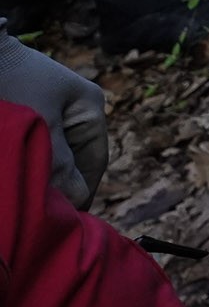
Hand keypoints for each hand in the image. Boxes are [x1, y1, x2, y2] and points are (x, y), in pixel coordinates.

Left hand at [0, 32, 109, 209]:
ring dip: (40, 175)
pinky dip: (27, 162)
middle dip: (58, 185)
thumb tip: (76, 201)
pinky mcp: (28, 113)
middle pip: (73, 160)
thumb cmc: (14, 85)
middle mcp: (75, 110)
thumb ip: (59, 165)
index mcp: (91, 108)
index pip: (95, 162)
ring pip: (51, 155)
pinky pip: (35, 146)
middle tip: (41, 212)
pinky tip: (16, 177)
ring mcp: (51, 111)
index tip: (66, 221)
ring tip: (27, 196)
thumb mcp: (40, 127)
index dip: (82, 193)